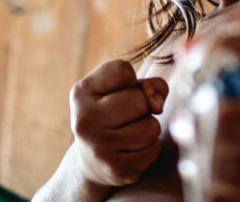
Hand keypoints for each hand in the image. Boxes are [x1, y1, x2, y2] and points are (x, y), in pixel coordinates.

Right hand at [69, 59, 168, 188]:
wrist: (93, 159)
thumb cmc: (115, 112)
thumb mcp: (124, 89)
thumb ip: (148, 84)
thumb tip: (157, 106)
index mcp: (81, 93)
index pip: (122, 71)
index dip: (130, 80)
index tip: (118, 91)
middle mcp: (84, 121)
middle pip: (140, 101)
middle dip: (143, 106)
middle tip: (126, 115)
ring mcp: (99, 148)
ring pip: (151, 127)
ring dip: (149, 128)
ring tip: (131, 131)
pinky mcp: (116, 169)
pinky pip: (154, 149)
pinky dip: (151, 147)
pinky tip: (132, 149)